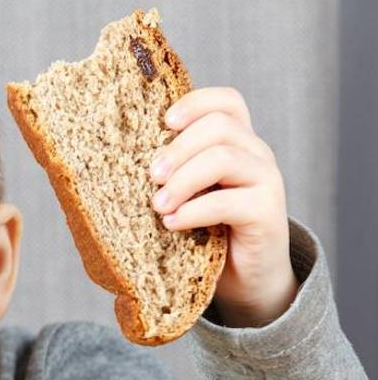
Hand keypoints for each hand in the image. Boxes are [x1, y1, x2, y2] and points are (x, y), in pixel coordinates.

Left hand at [149, 87, 297, 327]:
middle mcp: (256, 154)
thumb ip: (168, 171)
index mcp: (236, 141)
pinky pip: (228, 202)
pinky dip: (193, 211)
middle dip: (177, 148)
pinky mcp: (268, 213)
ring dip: (182, 180)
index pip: (226, 101)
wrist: (245, 278)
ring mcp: (266, 181)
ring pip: (223, 158)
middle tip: (151, 176)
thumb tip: (112, 158)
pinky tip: (172, 224)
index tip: (164, 123)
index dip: (194, 103)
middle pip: (219, 126)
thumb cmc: (205, 230)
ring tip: (158, 205)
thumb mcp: (186, 193)